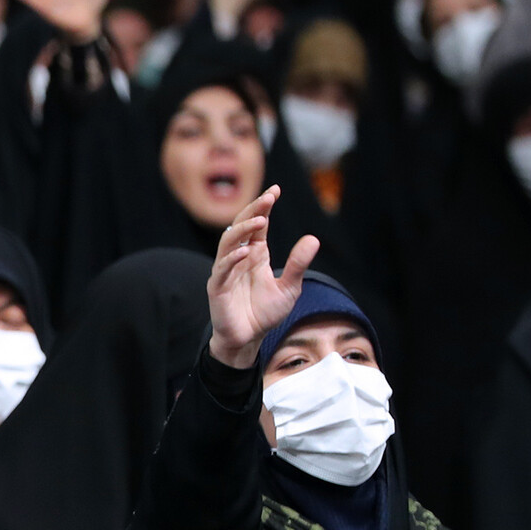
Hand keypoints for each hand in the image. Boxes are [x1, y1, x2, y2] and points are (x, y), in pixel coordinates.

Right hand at [207, 186, 319, 367]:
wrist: (248, 339)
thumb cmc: (265, 312)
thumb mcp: (290, 287)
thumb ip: (298, 264)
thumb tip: (313, 238)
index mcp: (254, 255)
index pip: (257, 225)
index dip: (264, 207)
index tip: (275, 190)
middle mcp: (238, 259)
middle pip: (240, 227)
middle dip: (253, 210)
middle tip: (269, 197)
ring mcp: (225, 272)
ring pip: (228, 243)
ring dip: (242, 230)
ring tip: (260, 219)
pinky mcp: (217, 289)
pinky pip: (222, 270)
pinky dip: (231, 260)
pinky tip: (245, 252)